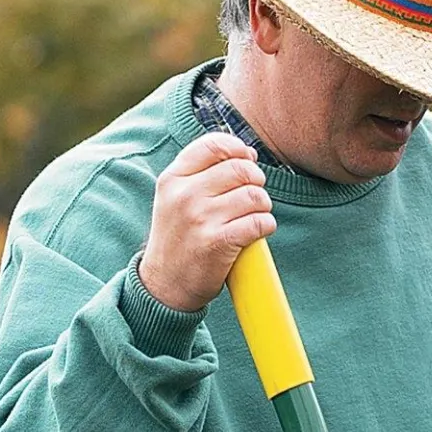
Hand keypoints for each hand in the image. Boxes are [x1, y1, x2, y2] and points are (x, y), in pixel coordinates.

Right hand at [138, 133, 275, 311]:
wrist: (164, 286)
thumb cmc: (178, 239)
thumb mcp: (173, 199)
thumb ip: (198, 174)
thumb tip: (245, 154)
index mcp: (173, 179)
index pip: (213, 145)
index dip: (239, 149)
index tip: (248, 160)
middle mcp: (185, 195)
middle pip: (240, 169)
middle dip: (256, 180)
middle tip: (255, 195)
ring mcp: (200, 219)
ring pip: (253, 196)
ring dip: (264, 205)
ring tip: (257, 215)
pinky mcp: (218, 243)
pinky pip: (258, 222)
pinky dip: (266, 225)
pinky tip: (260, 230)